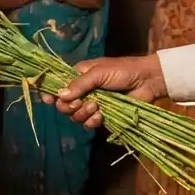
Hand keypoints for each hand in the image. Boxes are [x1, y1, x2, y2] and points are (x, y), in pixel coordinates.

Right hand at [40, 55, 168, 128]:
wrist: (147, 81)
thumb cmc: (123, 70)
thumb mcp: (99, 72)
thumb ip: (79, 84)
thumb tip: (59, 96)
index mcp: (79, 76)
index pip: (58, 85)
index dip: (51, 93)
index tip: (48, 100)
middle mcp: (83, 91)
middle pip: (63, 104)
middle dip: (69, 106)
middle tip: (80, 103)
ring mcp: (93, 104)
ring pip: (75, 115)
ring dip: (83, 113)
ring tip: (96, 107)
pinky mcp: (103, 116)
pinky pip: (89, 123)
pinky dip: (92, 121)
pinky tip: (100, 117)